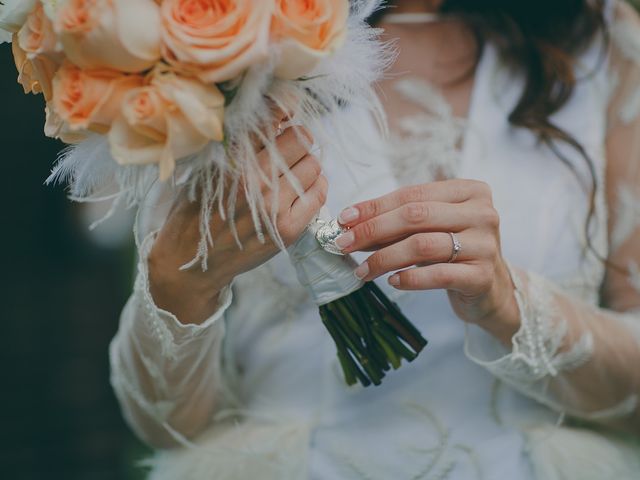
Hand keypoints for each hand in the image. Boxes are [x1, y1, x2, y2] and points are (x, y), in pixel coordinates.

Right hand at [148, 123, 327, 324]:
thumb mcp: (204, 168)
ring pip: (313, 166)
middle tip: (291, 146)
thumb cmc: (196, 210)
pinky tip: (304, 188)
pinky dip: (316, 186)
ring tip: (294, 170)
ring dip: (307, 163)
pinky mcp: (288, 229)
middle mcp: (255, 181)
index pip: (270, 119)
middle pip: (300, 139)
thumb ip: (233, 145)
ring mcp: (274, 206)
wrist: (191, 259)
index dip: (284, 110)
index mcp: (231, 160)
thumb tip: (271, 119)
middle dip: (298, 138)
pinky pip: (318, 195)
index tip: (287, 112)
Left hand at [336, 179, 519, 342]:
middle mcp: (482, 213)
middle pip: (415, 216)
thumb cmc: (455, 252)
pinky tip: (392, 281)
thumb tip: (351, 224)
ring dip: (384, 258)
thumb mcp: (433, 228)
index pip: (412, 194)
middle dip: (373, 230)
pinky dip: (409, 278)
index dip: (374, 206)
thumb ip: (401, 221)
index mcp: (470, 191)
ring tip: (362, 270)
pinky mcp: (482, 276)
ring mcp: (485, 244)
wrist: (492, 290)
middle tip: (344, 244)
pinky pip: (437, 274)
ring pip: (422, 245)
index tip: (344, 220)